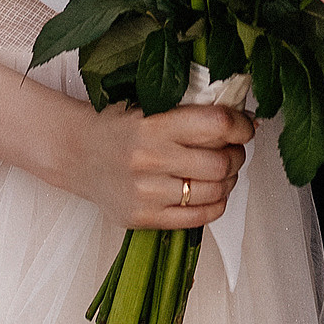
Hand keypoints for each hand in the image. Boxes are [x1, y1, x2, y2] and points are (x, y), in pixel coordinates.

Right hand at [69, 102, 254, 231]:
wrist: (76, 153)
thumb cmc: (118, 126)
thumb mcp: (151, 105)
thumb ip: (193, 110)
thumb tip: (247, 120)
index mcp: (154, 123)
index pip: (217, 125)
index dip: (241, 125)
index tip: (246, 126)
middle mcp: (150, 158)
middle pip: (220, 162)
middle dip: (237, 155)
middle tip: (235, 150)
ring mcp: (146, 192)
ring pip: (214, 191)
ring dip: (229, 180)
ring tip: (223, 171)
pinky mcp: (143, 218)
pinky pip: (198, 217)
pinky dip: (216, 204)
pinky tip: (212, 192)